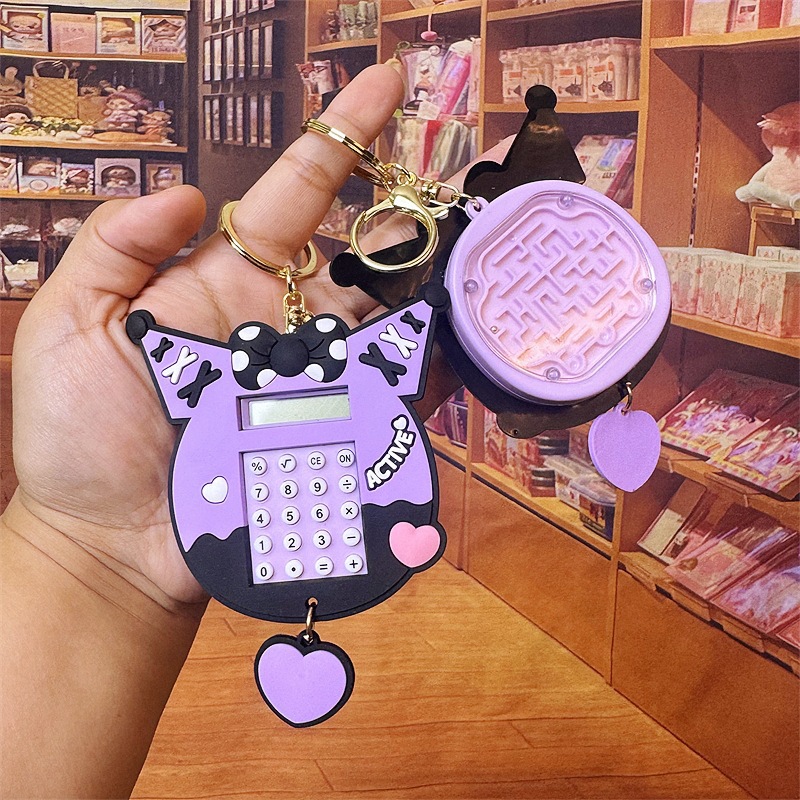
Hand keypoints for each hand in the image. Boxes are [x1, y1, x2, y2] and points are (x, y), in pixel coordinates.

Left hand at [10, 65, 422, 608]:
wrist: (110, 544)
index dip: (338, 139)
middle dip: (409, 218)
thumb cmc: (80, 438)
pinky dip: (427, 374)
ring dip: (431, 294)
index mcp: (223, 281)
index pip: (292, 196)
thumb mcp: (71, 324)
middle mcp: (281, 323)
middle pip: (360, 255)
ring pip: (388, 325)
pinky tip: (457, 354)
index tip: (383, 87)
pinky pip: (389, 397)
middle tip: (458, 188)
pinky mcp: (330, 436)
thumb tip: (194, 191)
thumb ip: (115, 247)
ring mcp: (311, 380)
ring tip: (476, 264)